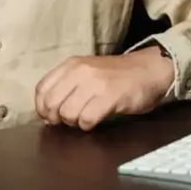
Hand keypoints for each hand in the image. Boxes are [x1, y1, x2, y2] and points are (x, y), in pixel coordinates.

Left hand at [35, 47, 174, 129]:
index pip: (41, 90)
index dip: (42, 108)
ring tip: (87, 116)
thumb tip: (46, 114)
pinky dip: (89, 125)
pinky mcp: (110, 96)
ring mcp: (95, 83)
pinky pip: (87, 120)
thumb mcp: (86, 72)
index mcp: (71, 64)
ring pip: (68, 114)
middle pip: (51, 104)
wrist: (149, 70)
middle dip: (58, 118)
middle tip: (71, 119)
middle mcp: (80, 71)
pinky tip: (97, 118)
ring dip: (75, 122)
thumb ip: (66, 86)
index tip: (51, 116)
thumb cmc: (116, 75)